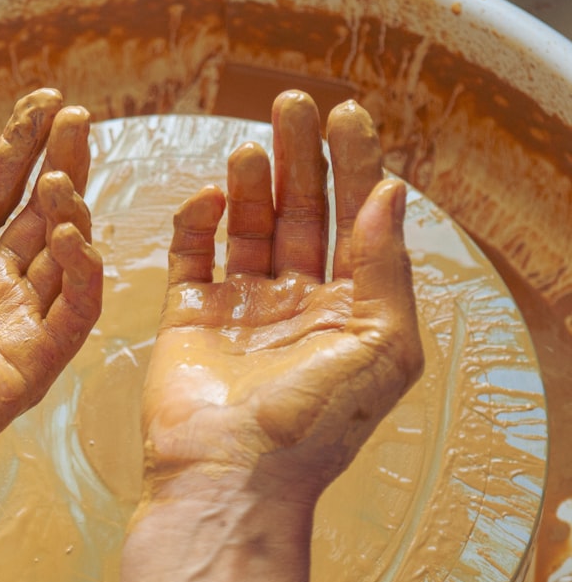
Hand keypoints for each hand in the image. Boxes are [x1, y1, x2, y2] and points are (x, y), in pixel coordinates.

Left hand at [0, 89, 101, 524]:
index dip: (20, 145)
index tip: (43, 100)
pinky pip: (75, 312)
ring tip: (59, 176)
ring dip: (71, 210)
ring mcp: (11, 324)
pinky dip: (83, 273)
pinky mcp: (31, 363)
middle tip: (76, 115)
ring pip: (64, 256)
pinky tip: (72, 233)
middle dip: (60, 163)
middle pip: (38, 213)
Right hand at [141, 90, 423, 505]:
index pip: (355, 220)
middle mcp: (297, 302)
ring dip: (250, 183)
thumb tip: (391, 193)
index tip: (346, 114)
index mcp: (348, 309)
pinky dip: (198, 221)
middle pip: (300, 211)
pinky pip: (192, 253)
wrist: (229, 477)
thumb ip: (385, 264)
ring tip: (251, 148)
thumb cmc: (313, 426)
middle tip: (291, 105)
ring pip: (247, 225)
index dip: (353, 164)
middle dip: (299, 157)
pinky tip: (209, 197)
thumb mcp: (382, 344)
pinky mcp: (188, 313)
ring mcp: (240, 306)